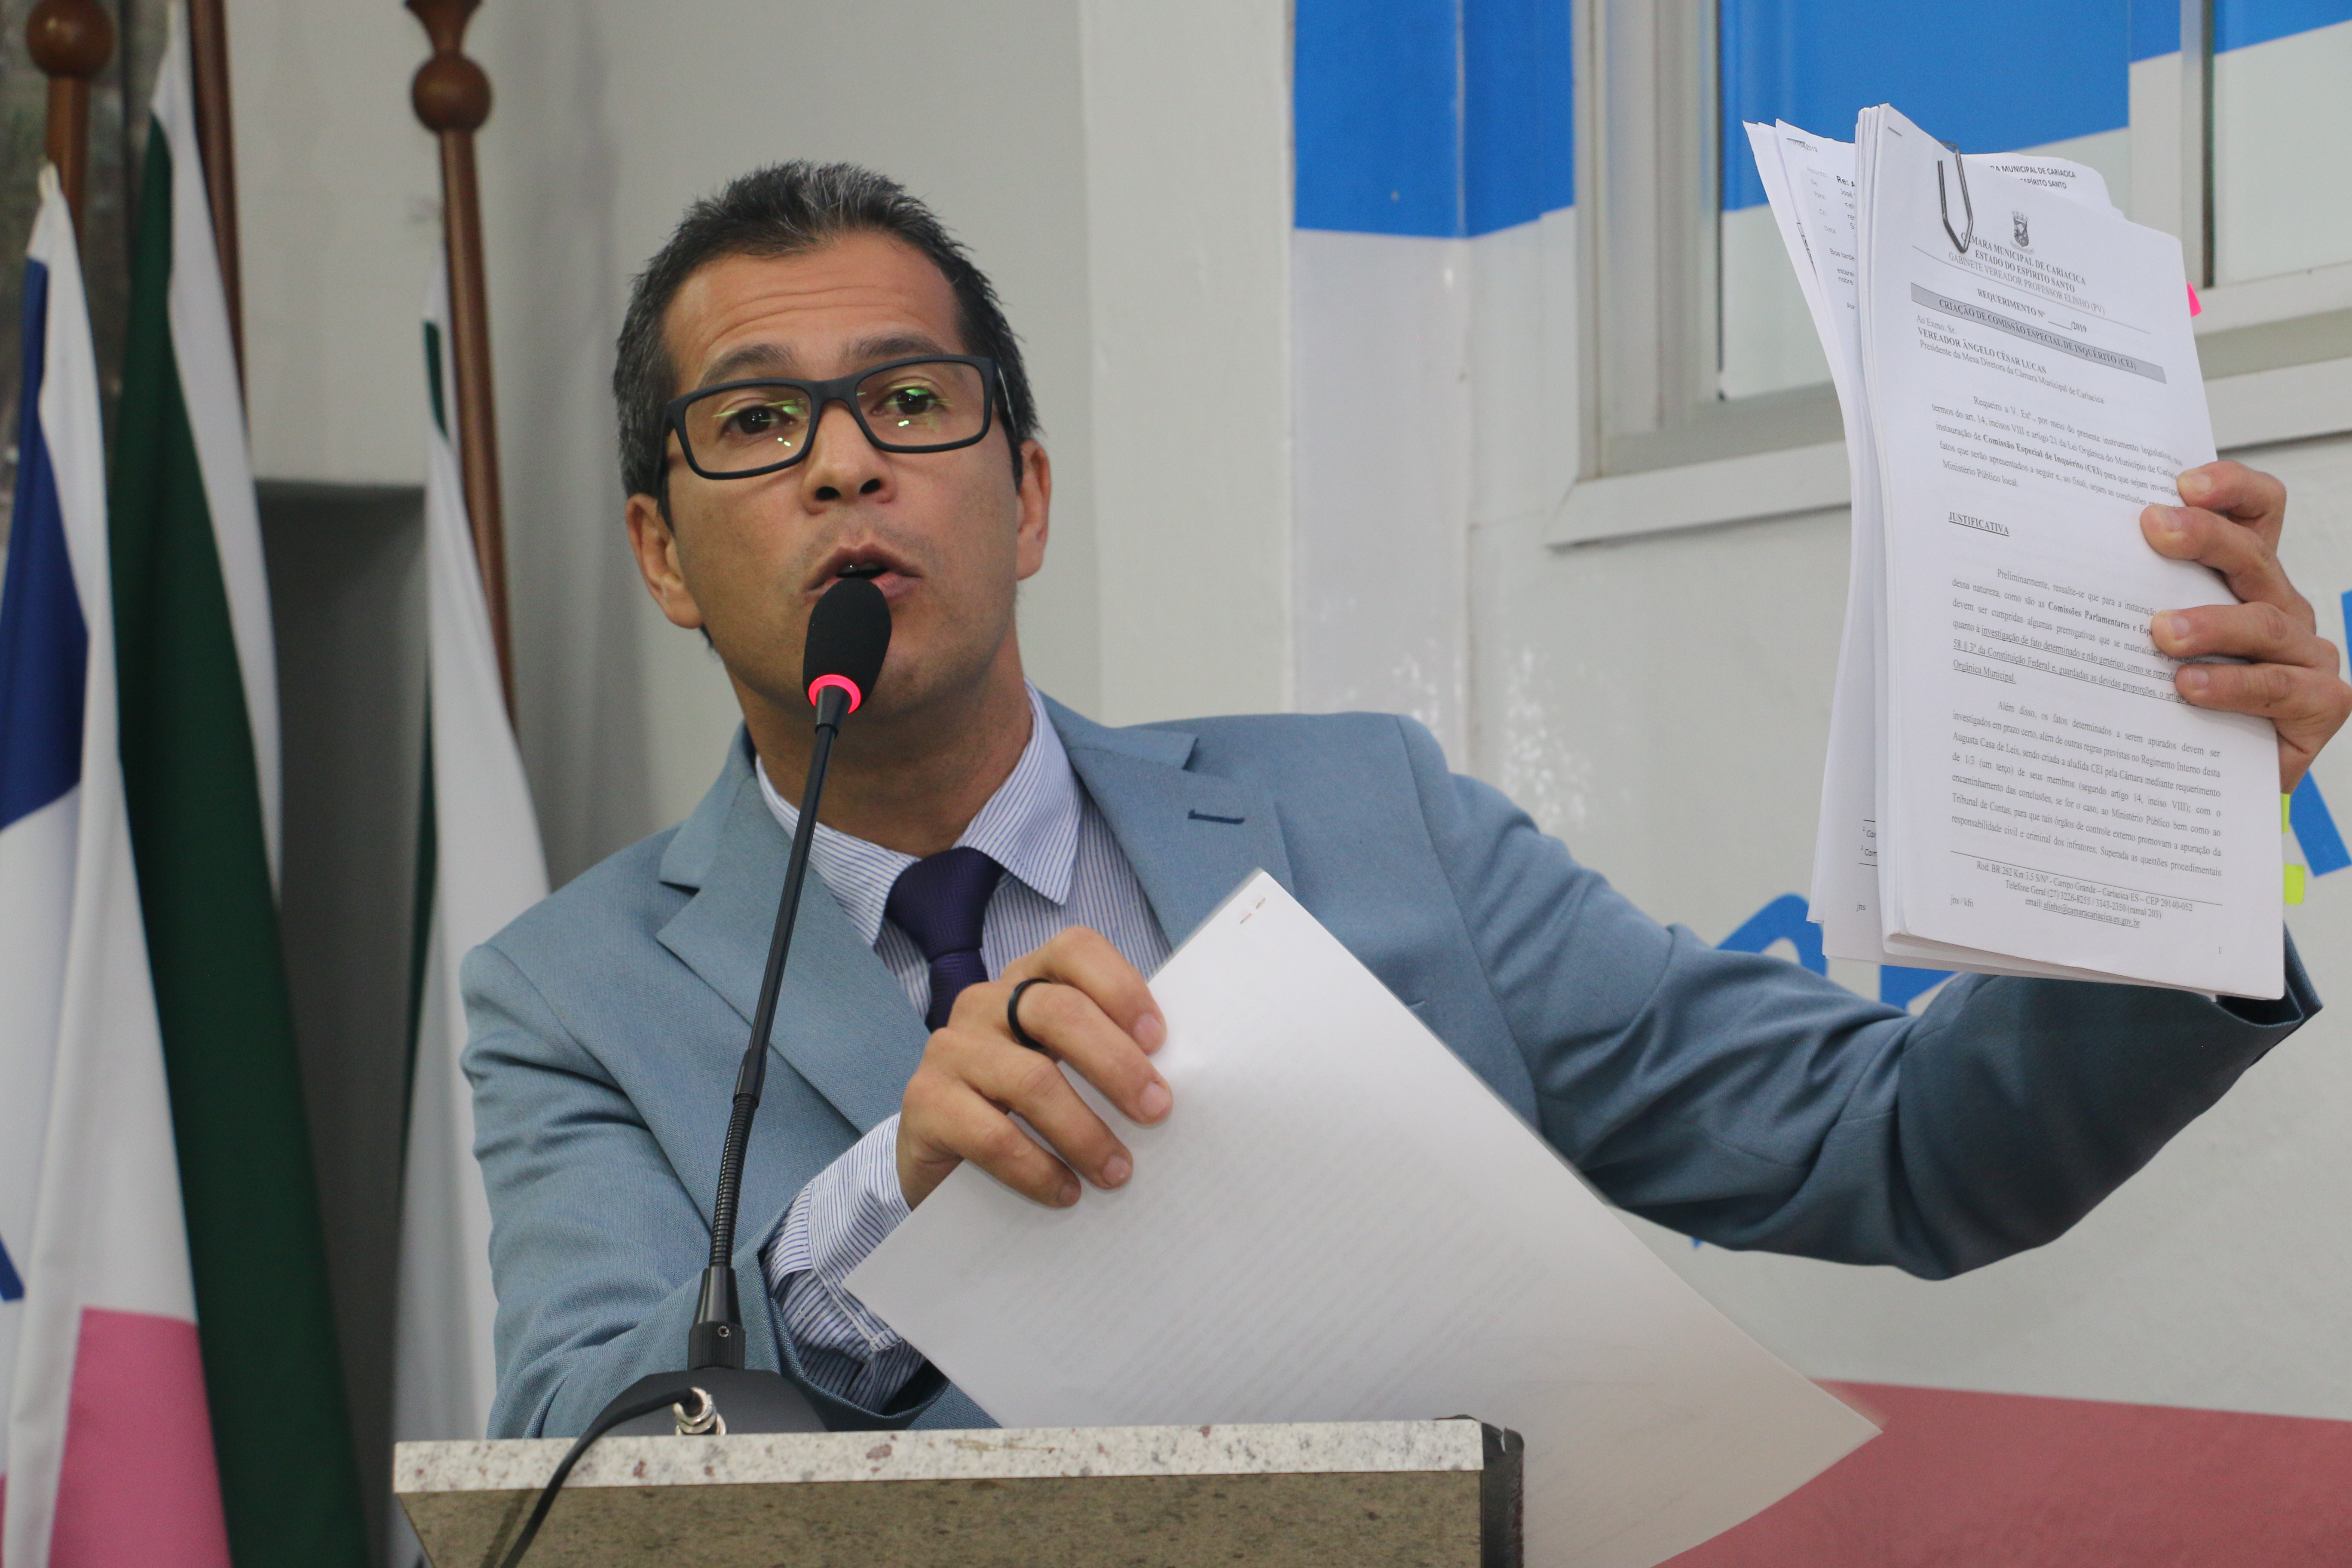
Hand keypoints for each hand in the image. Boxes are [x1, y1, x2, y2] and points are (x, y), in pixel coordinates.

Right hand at [896, 927, 1170, 1209]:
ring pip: (1032, 1080)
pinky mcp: (924, 1101)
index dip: (1121, 987)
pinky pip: (993, 1135)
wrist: (939, 1156)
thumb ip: (1105, 1056)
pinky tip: (1065, 1191)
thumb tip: (1171, 1086)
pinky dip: (1038, 1168)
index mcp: (1027, 981)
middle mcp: (985, 1003)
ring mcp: (950, 1049)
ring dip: (1085, 1132)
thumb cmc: (1020, 1108)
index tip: (1159, 1040)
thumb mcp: (1063, 1069)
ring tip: (1117, 1172)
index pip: (1075, 951)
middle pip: (1059, 1011)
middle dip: (1117, 1065)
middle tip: (1157, 1111)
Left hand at [2142, 461, 2351, 790]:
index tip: (2182, 483)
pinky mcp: (2320, 702)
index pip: (2256, 512)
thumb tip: (2050, 557)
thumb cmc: (2167, 700)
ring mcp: (2304, 653)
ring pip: (2266, 622)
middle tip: (2154, 529)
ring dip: (2213, 623)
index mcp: (2243, 579)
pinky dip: (2235, 686)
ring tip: (2161, 633)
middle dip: (2206, 537)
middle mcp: (2278, 607)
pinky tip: (2190, 687)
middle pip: (2254, 556)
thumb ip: (2124, 598)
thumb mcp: (2141, 640)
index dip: (2230, 488)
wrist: (2193, 781)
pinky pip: (2283, 686)